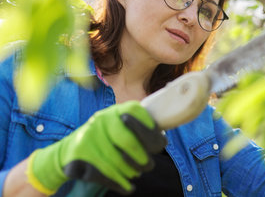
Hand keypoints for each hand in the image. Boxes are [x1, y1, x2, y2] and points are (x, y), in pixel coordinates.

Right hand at [26, 101, 166, 194]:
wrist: (69, 152)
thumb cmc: (106, 140)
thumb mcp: (121, 128)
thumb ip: (141, 130)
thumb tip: (162, 140)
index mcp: (116, 110)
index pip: (138, 115)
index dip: (151, 132)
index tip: (156, 145)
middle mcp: (101, 119)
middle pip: (129, 141)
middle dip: (141, 158)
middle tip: (146, 166)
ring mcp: (88, 135)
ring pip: (116, 161)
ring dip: (130, 172)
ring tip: (134, 175)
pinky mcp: (78, 154)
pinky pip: (103, 173)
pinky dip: (118, 183)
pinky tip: (126, 188)